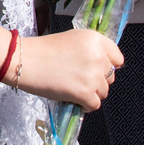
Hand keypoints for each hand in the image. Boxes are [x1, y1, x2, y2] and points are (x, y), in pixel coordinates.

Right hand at [9, 27, 124, 110]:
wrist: (25, 61)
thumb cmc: (43, 50)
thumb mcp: (73, 40)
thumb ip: (91, 50)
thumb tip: (102, 67)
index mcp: (96, 40)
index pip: (117, 59)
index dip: (107, 66)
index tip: (97, 70)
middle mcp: (99, 57)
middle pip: (111, 77)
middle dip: (98, 81)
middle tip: (79, 79)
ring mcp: (93, 76)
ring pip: (103, 92)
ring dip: (91, 93)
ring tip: (73, 88)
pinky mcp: (86, 93)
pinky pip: (94, 105)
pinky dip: (84, 105)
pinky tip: (73, 99)